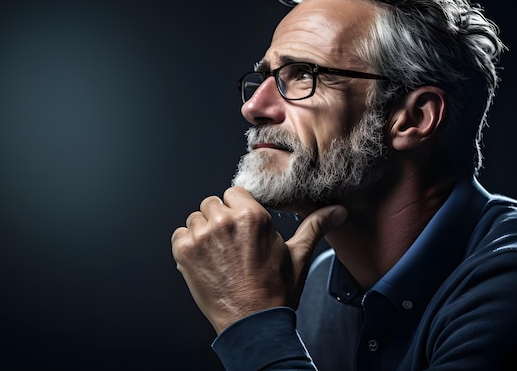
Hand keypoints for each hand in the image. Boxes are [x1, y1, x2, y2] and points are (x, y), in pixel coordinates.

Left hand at [171, 186, 346, 333]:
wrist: (253, 324)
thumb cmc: (276, 291)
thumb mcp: (298, 255)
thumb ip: (315, 226)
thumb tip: (337, 210)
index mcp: (253, 216)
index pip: (233, 192)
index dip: (237, 209)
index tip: (240, 227)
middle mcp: (226, 220)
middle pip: (212, 204)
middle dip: (219, 220)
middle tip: (230, 245)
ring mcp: (203, 236)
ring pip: (195, 219)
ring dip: (203, 233)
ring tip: (218, 256)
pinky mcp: (185, 251)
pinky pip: (179, 235)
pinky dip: (187, 246)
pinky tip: (204, 262)